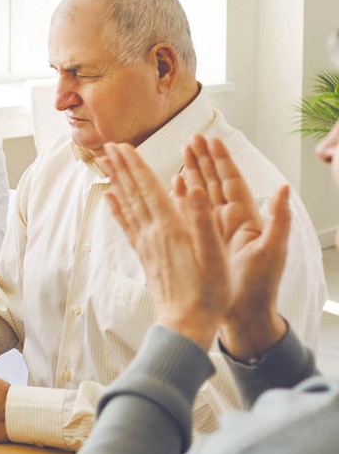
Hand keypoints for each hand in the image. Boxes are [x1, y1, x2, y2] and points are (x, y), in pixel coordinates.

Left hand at [103, 142, 230, 349]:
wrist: (185, 323)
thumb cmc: (207, 292)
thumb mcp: (214, 254)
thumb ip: (201, 219)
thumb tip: (190, 186)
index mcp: (171, 228)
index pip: (149, 188)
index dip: (136, 165)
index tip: (123, 146)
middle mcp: (153, 232)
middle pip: (134, 192)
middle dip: (122, 167)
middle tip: (107, 145)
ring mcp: (146, 244)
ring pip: (127, 205)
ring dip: (117, 181)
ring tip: (106, 163)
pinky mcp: (144, 255)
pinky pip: (127, 225)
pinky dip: (117, 208)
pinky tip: (109, 198)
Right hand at [182, 135, 290, 358]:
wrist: (243, 315)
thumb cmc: (260, 287)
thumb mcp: (273, 251)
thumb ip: (279, 219)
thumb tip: (284, 187)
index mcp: (245, 219)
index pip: (231, 182)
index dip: (221, 161)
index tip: (210, 140)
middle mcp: (228, 222)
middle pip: (213, 182)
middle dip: (202, 160)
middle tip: (190, 139)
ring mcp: (213, 231)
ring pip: (199, 195)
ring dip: (190, 173)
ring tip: (181, 153)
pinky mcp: (200, 243)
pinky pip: (186, 215)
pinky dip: (178, 199)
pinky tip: (169, 187)